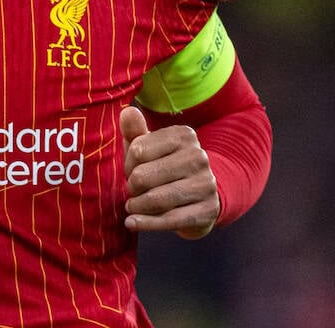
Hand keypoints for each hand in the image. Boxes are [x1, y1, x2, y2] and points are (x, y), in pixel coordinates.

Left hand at [120, 105, 219, 238]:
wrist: (199, 196)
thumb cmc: (165, 166)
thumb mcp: (150, 147)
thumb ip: (135, 131)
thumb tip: (127, 112)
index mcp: (183, 135)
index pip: (138, 150)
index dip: (127, 165)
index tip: (130, 171)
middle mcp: (198, 157)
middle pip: (144, 176)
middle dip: (131, 187)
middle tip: (132, 190)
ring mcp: (206, 184)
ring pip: (156, 199)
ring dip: (137, 206)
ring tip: (132, 206)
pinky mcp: (208, 210)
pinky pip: (170, 220)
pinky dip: (146, 223)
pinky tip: (132, 223)